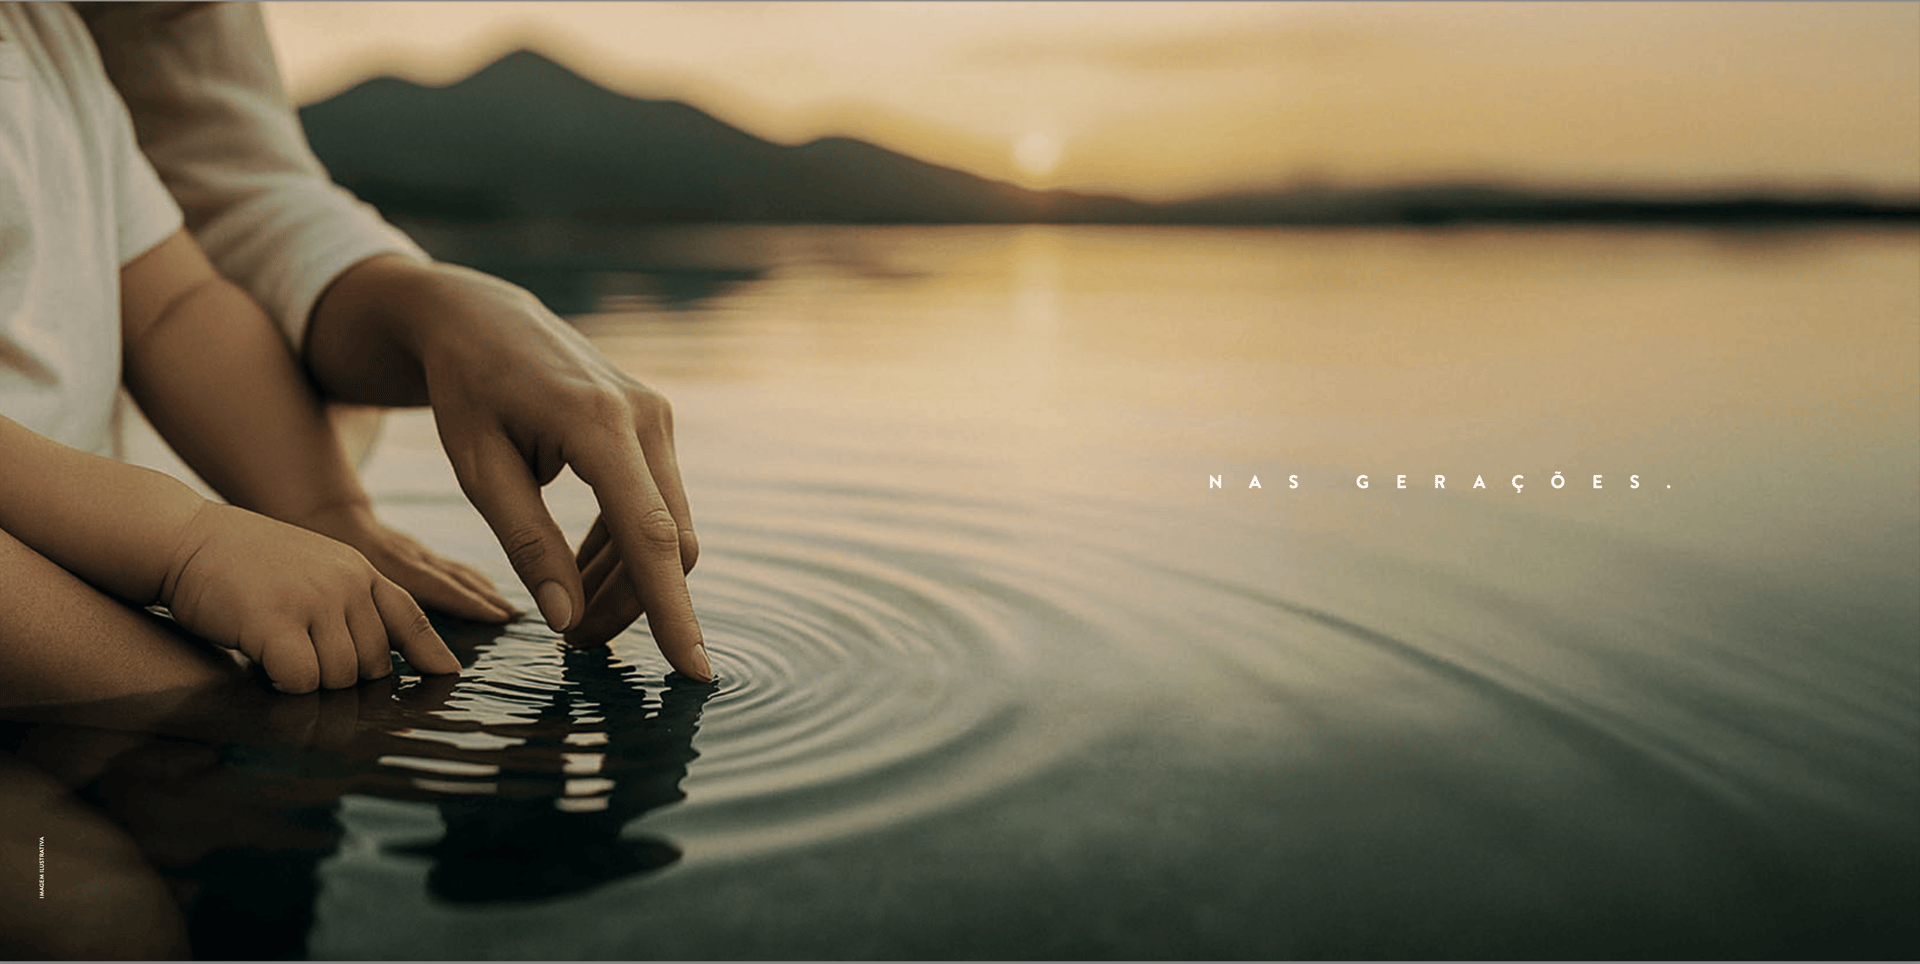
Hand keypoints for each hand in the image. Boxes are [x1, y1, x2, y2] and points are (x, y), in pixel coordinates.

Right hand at [159, 503, 461, 692]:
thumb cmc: (243, 562)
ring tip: (279, 659)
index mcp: (360, 570)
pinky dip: (286, 686)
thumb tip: (377, 658)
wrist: (183, 537)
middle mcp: (346, 583)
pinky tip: (264, 667)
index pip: (410, 618)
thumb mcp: (312, 568)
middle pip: (374, 664)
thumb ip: (348, 601)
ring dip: (312, 684)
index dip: (432, 652)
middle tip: (304, 662)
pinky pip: (303, 681)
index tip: (449, 674)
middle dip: (345, 678)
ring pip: (340, 678)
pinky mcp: (275, 622)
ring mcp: (314, 601)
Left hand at [310, 258, 710, 680]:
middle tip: (573, 646)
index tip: (696, 672)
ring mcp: (656, 420)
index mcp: (599, 426)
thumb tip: (568, 622)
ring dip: (627, 583)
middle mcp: (645, 419)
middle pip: (666, 543)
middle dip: (632, 605)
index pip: (651, 538)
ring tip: (573, 619)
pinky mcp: (653, 426)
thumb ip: (528, 545)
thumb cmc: (467, 389)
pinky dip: (625, 548)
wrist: (481, 316)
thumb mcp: (479, 470)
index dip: (673, 611)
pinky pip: (655, 506)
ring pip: (666, 530)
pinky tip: (582, 569)